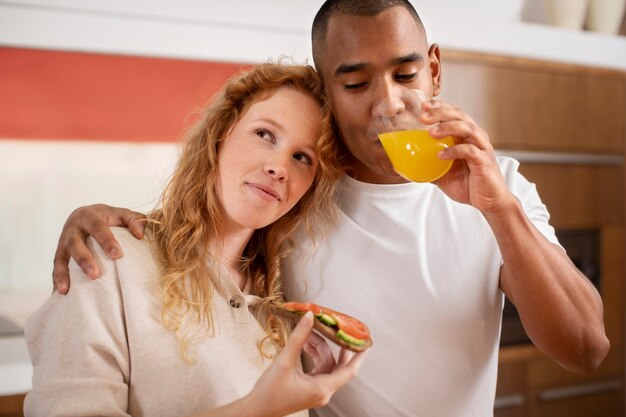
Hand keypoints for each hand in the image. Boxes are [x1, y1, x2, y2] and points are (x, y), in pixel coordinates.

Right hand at [52, 204, 145, 293]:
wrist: (85, 215)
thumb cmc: (109, 218)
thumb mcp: (123, 214)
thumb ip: (135, 220)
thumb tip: (140, 235)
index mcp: (89, 216)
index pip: (98, 227)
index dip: (106, 240)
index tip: (117, 255)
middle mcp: (72, 228)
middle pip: (75, 243)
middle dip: (84, 259)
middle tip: (95, 275)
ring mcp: (63, 242)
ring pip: (60, 257)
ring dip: (63, 274)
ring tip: (66, 290)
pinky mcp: (59, 254)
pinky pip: (55, 268)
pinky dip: (56, 280)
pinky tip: (59, 293)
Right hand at [246, 312, 367, 416]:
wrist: (256, 409)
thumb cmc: (269, 391)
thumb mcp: (285, 361)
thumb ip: (299, 338)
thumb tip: (310, 318)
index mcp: (322, 388)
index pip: (349, 370)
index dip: (359, 355)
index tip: (366, 342)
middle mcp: (323, 392)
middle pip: (337, 365)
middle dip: (335, 346)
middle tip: (339, 330)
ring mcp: (317, 392)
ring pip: (326, 366)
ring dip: (319, 349)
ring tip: (309, 334)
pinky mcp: (309, 390)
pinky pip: (318, 370)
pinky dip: (314, 356)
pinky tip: (305, 345)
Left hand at [421, 99, 516, 213]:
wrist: (489, 202)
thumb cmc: (468, 185)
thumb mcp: (442, 174)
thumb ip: (427, 166)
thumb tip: (403, 166)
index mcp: (466, 136)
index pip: (454, 114)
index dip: (441, 107)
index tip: (424, 106)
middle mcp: (476, 138)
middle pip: (460, 116)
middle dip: (441, 113)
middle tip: (424, 116)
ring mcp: (482, 148)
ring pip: (468, 128)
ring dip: (448, 127)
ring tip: (431, 133)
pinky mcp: (484, 162)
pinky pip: (471, 151)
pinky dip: (455, 150)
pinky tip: (441, 155)